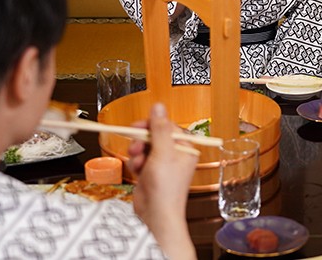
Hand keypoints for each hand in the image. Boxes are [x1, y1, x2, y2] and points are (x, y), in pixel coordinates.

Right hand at [127, 103, 196, 259]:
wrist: (156, 214)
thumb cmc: (166, 189)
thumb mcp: (162, 153)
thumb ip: (159, 129)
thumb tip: (159, 107)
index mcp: (185, 147)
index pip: (168, 126)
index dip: (152, 125)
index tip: (139, 126)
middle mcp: (175, 154)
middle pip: (154, 135)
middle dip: (143, 141)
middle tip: (136, 146)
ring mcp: (162, 163)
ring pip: (145, 146)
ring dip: (138, 153)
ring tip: (139, 162)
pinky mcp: (150, 172)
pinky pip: (140, 159)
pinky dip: (136, 163)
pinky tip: (138, 170)